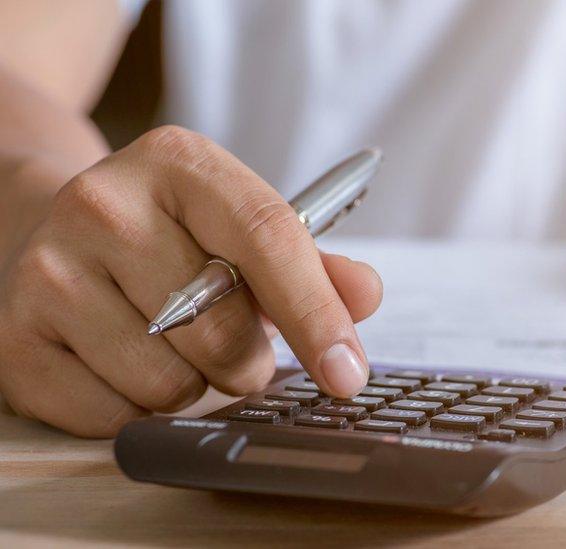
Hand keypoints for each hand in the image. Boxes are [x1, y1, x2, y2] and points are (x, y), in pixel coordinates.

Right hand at [0, 126, 381, 436]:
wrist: (50, 228)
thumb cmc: (171, 239)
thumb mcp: (243, 229)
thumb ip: (313, 266)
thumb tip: (363, 296)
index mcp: (179, 164)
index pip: (268, 238)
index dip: (317, 315)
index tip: (348, 374)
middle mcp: (104, 204)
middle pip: (222, 329)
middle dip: (248, 361)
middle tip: (233, 345)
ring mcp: (49, 268)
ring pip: (167, 383)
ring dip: (190, 386)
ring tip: (169, 346)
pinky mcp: (13, 337)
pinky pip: (111, 417)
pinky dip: (134, 409)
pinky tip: (121, 364)